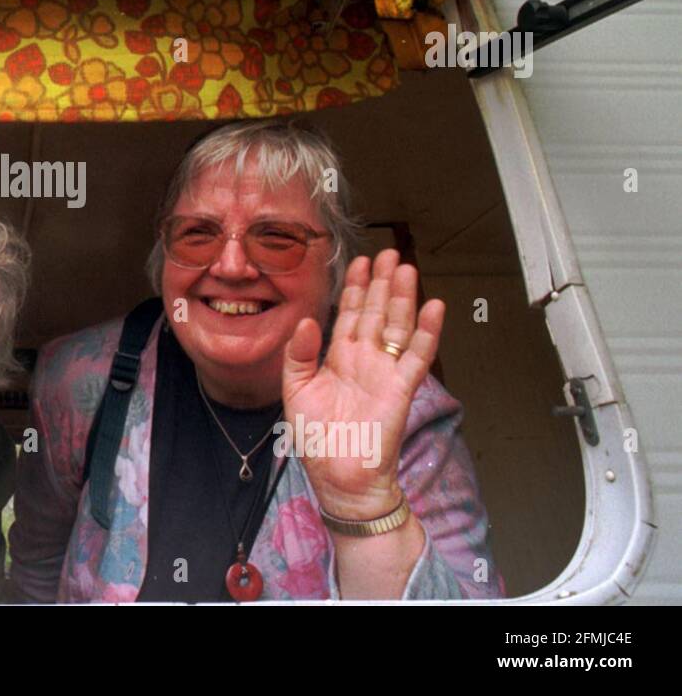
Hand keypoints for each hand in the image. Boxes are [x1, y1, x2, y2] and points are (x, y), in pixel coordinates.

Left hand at [280, 249, 443, 519]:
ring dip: (403, 298)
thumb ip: (298, 355)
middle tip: (389, 254)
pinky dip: (426, 331)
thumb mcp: (296, 391)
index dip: (354, 288)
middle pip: (376, 312)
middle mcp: (364, 359)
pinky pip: (417, 355)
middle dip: (381, 283)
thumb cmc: (317, 439)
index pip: (349, 314)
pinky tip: (433, 307)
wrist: (339, 476)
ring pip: (397, 325)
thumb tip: (305, 321)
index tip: (359, 261)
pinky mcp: (401, 388)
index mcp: (337, 358)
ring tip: (407, 268)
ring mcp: (385, 371)